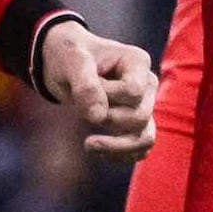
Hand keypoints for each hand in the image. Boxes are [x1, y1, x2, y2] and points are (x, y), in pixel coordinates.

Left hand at [38, 16, 157, 155]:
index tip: (83, 85)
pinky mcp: (135, 125)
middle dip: (108, 119)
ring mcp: (144, 106)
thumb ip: (85, 86)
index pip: (132, 92)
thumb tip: (98, 118)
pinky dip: (120, 155)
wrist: (65, 65)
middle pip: (139, 116)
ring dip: (117, 146)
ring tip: (88, 145)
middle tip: (82, 110)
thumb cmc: (69, 56)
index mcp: (138, 62)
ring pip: (145, 138)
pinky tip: (97, 150)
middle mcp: (147, 85)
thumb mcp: (71, 61)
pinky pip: (139, 149)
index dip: (106, 96)